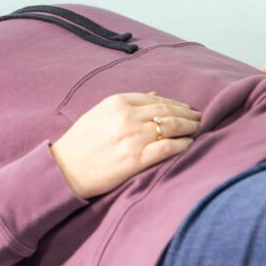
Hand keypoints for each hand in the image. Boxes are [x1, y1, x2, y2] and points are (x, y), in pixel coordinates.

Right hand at [50, 93, 200, 198]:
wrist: (65, 170)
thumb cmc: (79, 143)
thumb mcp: (98, 114)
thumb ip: (126, 104)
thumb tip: (154, 95)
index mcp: (117, 102)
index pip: (155, 99)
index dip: (174, 103)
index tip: (184, 108)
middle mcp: (128, 117)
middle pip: (168, 111)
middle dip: (188, 114)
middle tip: (199, 117)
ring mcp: (134, 137)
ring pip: (173, 126)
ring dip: (190, 127)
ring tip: (198, 129)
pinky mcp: (137, 158)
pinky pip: (170, 148)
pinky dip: (183, 145)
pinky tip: (189, 145)